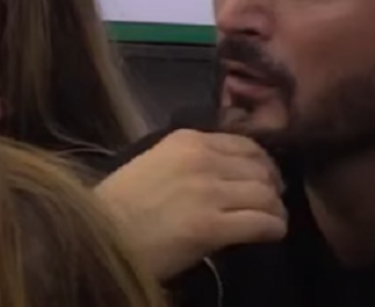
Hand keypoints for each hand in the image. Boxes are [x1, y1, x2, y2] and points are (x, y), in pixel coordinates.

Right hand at [95, 129, 287, 279]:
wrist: (99, 234)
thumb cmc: (121, 203)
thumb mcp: (156, 162)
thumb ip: (191, 158)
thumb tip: (228, 169)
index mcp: (187, 139)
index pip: (246, 144)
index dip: (263, 163)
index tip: (264, 178)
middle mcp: (202, 159)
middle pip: (261, 168)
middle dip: (272, 186)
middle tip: (271, 202)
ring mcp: (207, 192)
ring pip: (265, 194)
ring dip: (275, 209)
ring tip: (272, 220)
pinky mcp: (210, 226)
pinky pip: (261, 222)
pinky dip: (273, 228)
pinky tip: (271, 233)